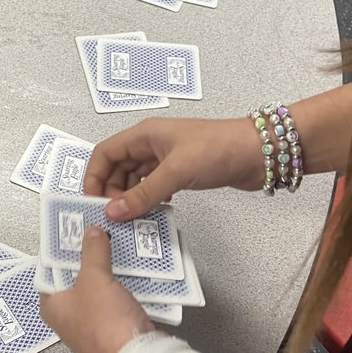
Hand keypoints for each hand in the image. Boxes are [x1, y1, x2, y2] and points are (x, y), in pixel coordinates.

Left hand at [40, 228, 152, 352]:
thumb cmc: (106, 327)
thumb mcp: (95, 278)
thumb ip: (92, 251)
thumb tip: (91, 234)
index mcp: (52, 306)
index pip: (51, 269)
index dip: (63, 248)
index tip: (74, 229)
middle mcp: (68, 316)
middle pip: (76, 276)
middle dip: (90, 256)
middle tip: (99, 233)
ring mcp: (92, 323)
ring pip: (98, 287)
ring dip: (109, 269)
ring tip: (118, 247)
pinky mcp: (114, 326)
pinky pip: (116, 299)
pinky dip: (123, 284)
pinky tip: (133, 270)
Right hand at [84, 117, 264, 218]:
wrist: (258, 152)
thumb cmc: (219, 148)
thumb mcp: (175, 172)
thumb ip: (143, 194)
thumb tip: (113, 211)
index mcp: (145, 134)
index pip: (105, 153)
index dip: (95, 176)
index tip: (93, 201)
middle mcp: (152, 144)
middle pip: (118, 167)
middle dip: (112, 190)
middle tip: (113, 215)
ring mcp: (167, 158)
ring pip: (136, 179)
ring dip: (131, 197)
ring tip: (132, 218)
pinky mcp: (181, 171)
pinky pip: (154, 186)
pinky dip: (150, 199)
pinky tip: (155, 210)